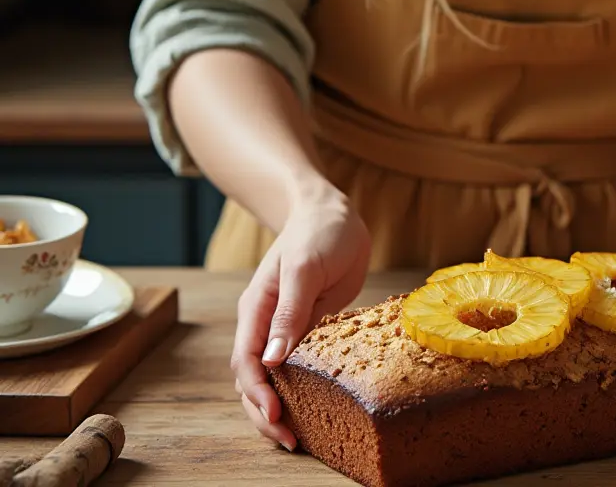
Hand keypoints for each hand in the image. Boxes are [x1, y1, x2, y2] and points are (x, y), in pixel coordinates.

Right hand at [230, 186, 371, 450]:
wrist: (332, 211)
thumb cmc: (317, 231)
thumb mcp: (305, 267)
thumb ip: (290, 311)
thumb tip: (273, 359)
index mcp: (258, 308)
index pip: (247, 360)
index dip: (258, 391)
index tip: (276, 413)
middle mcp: (266, 323)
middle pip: (253, 378)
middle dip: (264, 411)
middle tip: (289, 440)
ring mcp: (286, 328)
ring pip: (272, 378)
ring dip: (279, 407)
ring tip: (297, 437)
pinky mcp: (307, 328)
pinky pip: (298, 366)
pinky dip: (300, 390)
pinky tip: (315, 408)